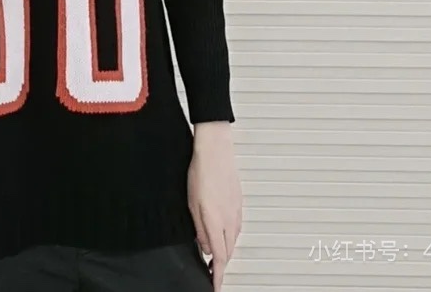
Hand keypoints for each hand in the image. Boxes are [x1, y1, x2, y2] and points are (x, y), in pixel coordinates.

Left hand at [188, 122, 241, 289]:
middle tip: (212, 273)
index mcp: (217, 222)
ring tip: (215, 258)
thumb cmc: (201, 173)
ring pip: (233, 241)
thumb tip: (206, 247)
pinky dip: (229, 237)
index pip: (220, 259)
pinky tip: (222, 235)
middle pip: (229, 252)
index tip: (215, 285)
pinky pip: (236, 228)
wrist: (215, 151)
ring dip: (225, 251)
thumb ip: (199, 229)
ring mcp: (237, 212)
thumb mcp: (192, 204)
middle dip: (220, 265)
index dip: (217, 276)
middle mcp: (230, 220)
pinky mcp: (238, 204)